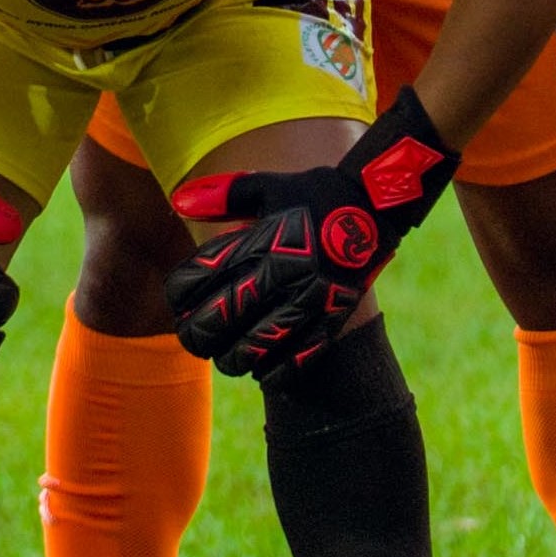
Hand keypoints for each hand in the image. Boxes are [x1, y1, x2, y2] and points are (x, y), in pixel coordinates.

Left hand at [165, 92, 458, 377]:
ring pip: (259, 343)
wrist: (379, 204)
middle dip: (198, 333)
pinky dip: (279, 370)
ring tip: (224, 359)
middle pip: (223, 316)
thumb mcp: (269, 184)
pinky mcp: (334, 314)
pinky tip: (263, 372)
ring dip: (233, 358)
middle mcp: (283, 271)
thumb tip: (178, 202)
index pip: (204, 274)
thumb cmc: (317, 192)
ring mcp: (310, 297)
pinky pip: (302, 354)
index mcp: (263, 239)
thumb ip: (222, 194)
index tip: (176, 299)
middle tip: (191, 337)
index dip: (180, 292)